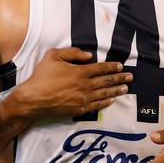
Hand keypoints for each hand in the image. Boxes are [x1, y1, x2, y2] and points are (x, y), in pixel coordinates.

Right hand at [6, 47, 131, 117]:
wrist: (33, 99)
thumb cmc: (42, 76)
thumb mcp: (53, 56)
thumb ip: (72, 53)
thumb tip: (89, 55)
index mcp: (80, 71)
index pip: (101, 68)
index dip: (112, 67)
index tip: (121, 66)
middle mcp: (84, 85)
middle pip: (107, 81)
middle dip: (120, 78)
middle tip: (130, 77)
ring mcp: (83, 99)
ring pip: (104, 94)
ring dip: (116, 91)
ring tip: (125, 88)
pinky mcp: (78, 109)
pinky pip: (96, 106)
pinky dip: (105, 103)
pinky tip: (111, 100)